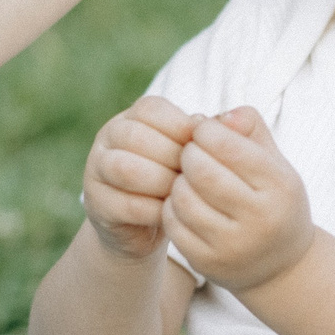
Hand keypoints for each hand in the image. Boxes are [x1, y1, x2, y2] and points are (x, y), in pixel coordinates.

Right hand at [81, 96, 200, 261]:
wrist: (150, 225)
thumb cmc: (180, 180)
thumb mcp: (197, 154)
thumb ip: (214, 134)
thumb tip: (238, 118)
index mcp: (132, 117)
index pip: (151, 109)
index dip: (181, 127)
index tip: (206, 148)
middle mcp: (109, 137)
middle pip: (135, 136)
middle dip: (172, 157)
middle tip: (198, 176)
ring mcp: (96, 169)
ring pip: (125, 168)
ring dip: (160, 182)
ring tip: (184, 193)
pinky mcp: (96, 203)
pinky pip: (123, 204)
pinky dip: (153, 210)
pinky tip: (173, 214)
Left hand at [165, 108, 314, 292]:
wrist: (282, 266)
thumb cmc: (273, 201)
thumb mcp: (275, 163)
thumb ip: (250, 129)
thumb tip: (216, 116)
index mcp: (279, 186)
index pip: (229, 146)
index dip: (206, 131)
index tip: (202, 132)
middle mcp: (260, 218)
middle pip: (202, 172)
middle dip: (188, 154)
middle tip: (189, 153)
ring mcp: (233, 245)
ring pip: (183, 198)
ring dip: (177, 181)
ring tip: (186, 177)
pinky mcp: (208, 262)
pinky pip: (173, 225)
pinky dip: (171, 207)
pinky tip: (182, 202)